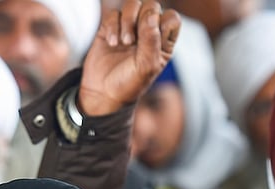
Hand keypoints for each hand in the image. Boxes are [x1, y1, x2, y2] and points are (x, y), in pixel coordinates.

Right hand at [78, 0, 180, 115]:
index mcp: (162, 42)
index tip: (151, 42)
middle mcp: (148, 32)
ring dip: (128, 20)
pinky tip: (111, 44)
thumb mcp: (146, 67)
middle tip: (133, 41)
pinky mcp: (111, 28)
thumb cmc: (129, 84)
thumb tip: (151, 16)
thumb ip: (152, 41)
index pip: (171, 18)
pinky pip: (114, 14)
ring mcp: (129, 28)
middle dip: (143, 19)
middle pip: (152, 6)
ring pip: (133, 5)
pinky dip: (113, 27)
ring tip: (123, 42)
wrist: (103, 93)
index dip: (162, 24)